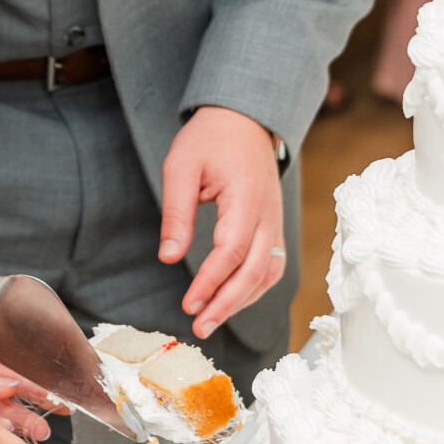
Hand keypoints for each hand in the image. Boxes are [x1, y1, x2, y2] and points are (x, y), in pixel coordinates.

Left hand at [159, 107, 285, 339]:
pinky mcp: (274, 225)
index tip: (189, 303)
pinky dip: (255, 287)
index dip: (211, 282)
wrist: (244, 117)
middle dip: (227, 304)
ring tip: (212, 319)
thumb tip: (168, 257)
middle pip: (255, 271)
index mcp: (246, 198)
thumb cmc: (210, 138)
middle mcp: (269, 214)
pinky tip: (232, 300)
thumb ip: (176, 213)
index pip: (232, 251)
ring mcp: (275, 221)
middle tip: (199, 326)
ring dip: (243, 301)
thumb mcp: (181, 166)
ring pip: (269, 273)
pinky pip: (272, 264)